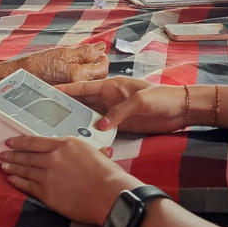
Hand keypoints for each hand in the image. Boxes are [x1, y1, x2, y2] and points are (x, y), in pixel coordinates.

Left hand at [0, 135, 137, 224]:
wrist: (109, 194)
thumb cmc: (107, 175)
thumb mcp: (94, 152)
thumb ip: (80, 150)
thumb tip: (82, 151)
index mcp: (65, 145)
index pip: (35, 141)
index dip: (20, 141)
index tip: (11, 141)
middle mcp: (53, 158)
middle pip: (26, 156)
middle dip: (12, 155)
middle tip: (2, 154)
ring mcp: (48, 176)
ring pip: (25, 170)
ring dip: (13, 168)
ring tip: (4, 166)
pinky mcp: (48, 194)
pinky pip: (28, 187)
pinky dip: (18, 183)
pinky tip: (12, 180)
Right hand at [16, 42, 108, 84]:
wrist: (19, 78)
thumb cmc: (36, 65)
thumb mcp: (62, 52)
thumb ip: (85, 51)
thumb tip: (100, 48)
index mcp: (77, 75)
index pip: (103, 68)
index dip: (103, 59)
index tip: (99, 53)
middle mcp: (77, 86)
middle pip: (99, 77)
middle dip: (98, 66)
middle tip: (91, 57)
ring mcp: (72, 92)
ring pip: (91, 82)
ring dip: (91, 73)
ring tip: (80, 64)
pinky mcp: (67, 95)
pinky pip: (80, 87)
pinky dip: (81, 80)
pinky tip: (72, 73)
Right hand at [58, 77, 187, 133]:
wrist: (181, 110)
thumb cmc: (163, 98)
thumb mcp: (141, 101)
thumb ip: (119, 112)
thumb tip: (100, 126)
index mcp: (112, 86)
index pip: (83, 87)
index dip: (65, 90)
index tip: (46, 93)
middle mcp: (109, 98)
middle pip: (82, 103)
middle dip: (65, 108)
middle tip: (46, 117)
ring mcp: (114, 112)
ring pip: (89, 117)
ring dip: (77, 123)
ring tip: (59, 131)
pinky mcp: (121, 125)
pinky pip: (102, 129)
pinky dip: (92, 134)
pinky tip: (82, 140)